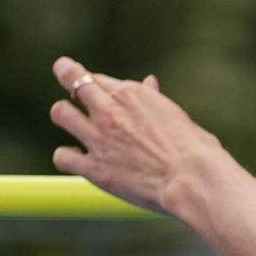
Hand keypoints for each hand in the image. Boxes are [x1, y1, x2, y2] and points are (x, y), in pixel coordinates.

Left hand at [51, 60, 228, 217]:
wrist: (191, 178)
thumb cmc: (194, 148)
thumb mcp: (174, 115)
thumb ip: (155, 100)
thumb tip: (150, 82)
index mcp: (132, 94)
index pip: (99, 78)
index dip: (96, 84)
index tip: (95, 89)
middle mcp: (110, 110)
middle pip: (73, 80)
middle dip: (67, 76)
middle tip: (71, 90)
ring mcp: (98, 138)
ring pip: (60, 113)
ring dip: (64, 116)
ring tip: (72, 124)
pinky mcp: (93, 167)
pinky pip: (62, 156)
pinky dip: (65, 156)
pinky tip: (74, 158)